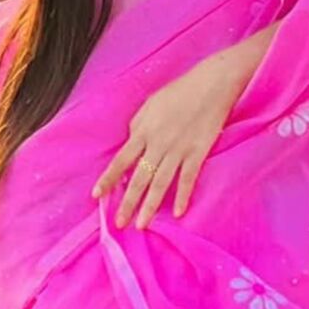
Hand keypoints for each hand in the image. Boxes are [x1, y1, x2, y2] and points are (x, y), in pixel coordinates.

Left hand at [90, 49, 248, 229]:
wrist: (211, 84)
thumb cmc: (180, 91)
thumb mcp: (151, 103)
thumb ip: (138, 124)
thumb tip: (131, 144)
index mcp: (144, 129)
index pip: (122, 159)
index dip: (109, 178)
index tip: (96, 195)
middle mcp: (159, 142)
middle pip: (140, 177)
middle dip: (128, 202)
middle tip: (119, 223)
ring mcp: (179, 148)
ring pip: (161, 183)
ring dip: (150, 205)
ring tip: (141, 224)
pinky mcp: (198, 151)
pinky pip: (188, 178)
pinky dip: (182, 196)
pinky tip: (177, 213)